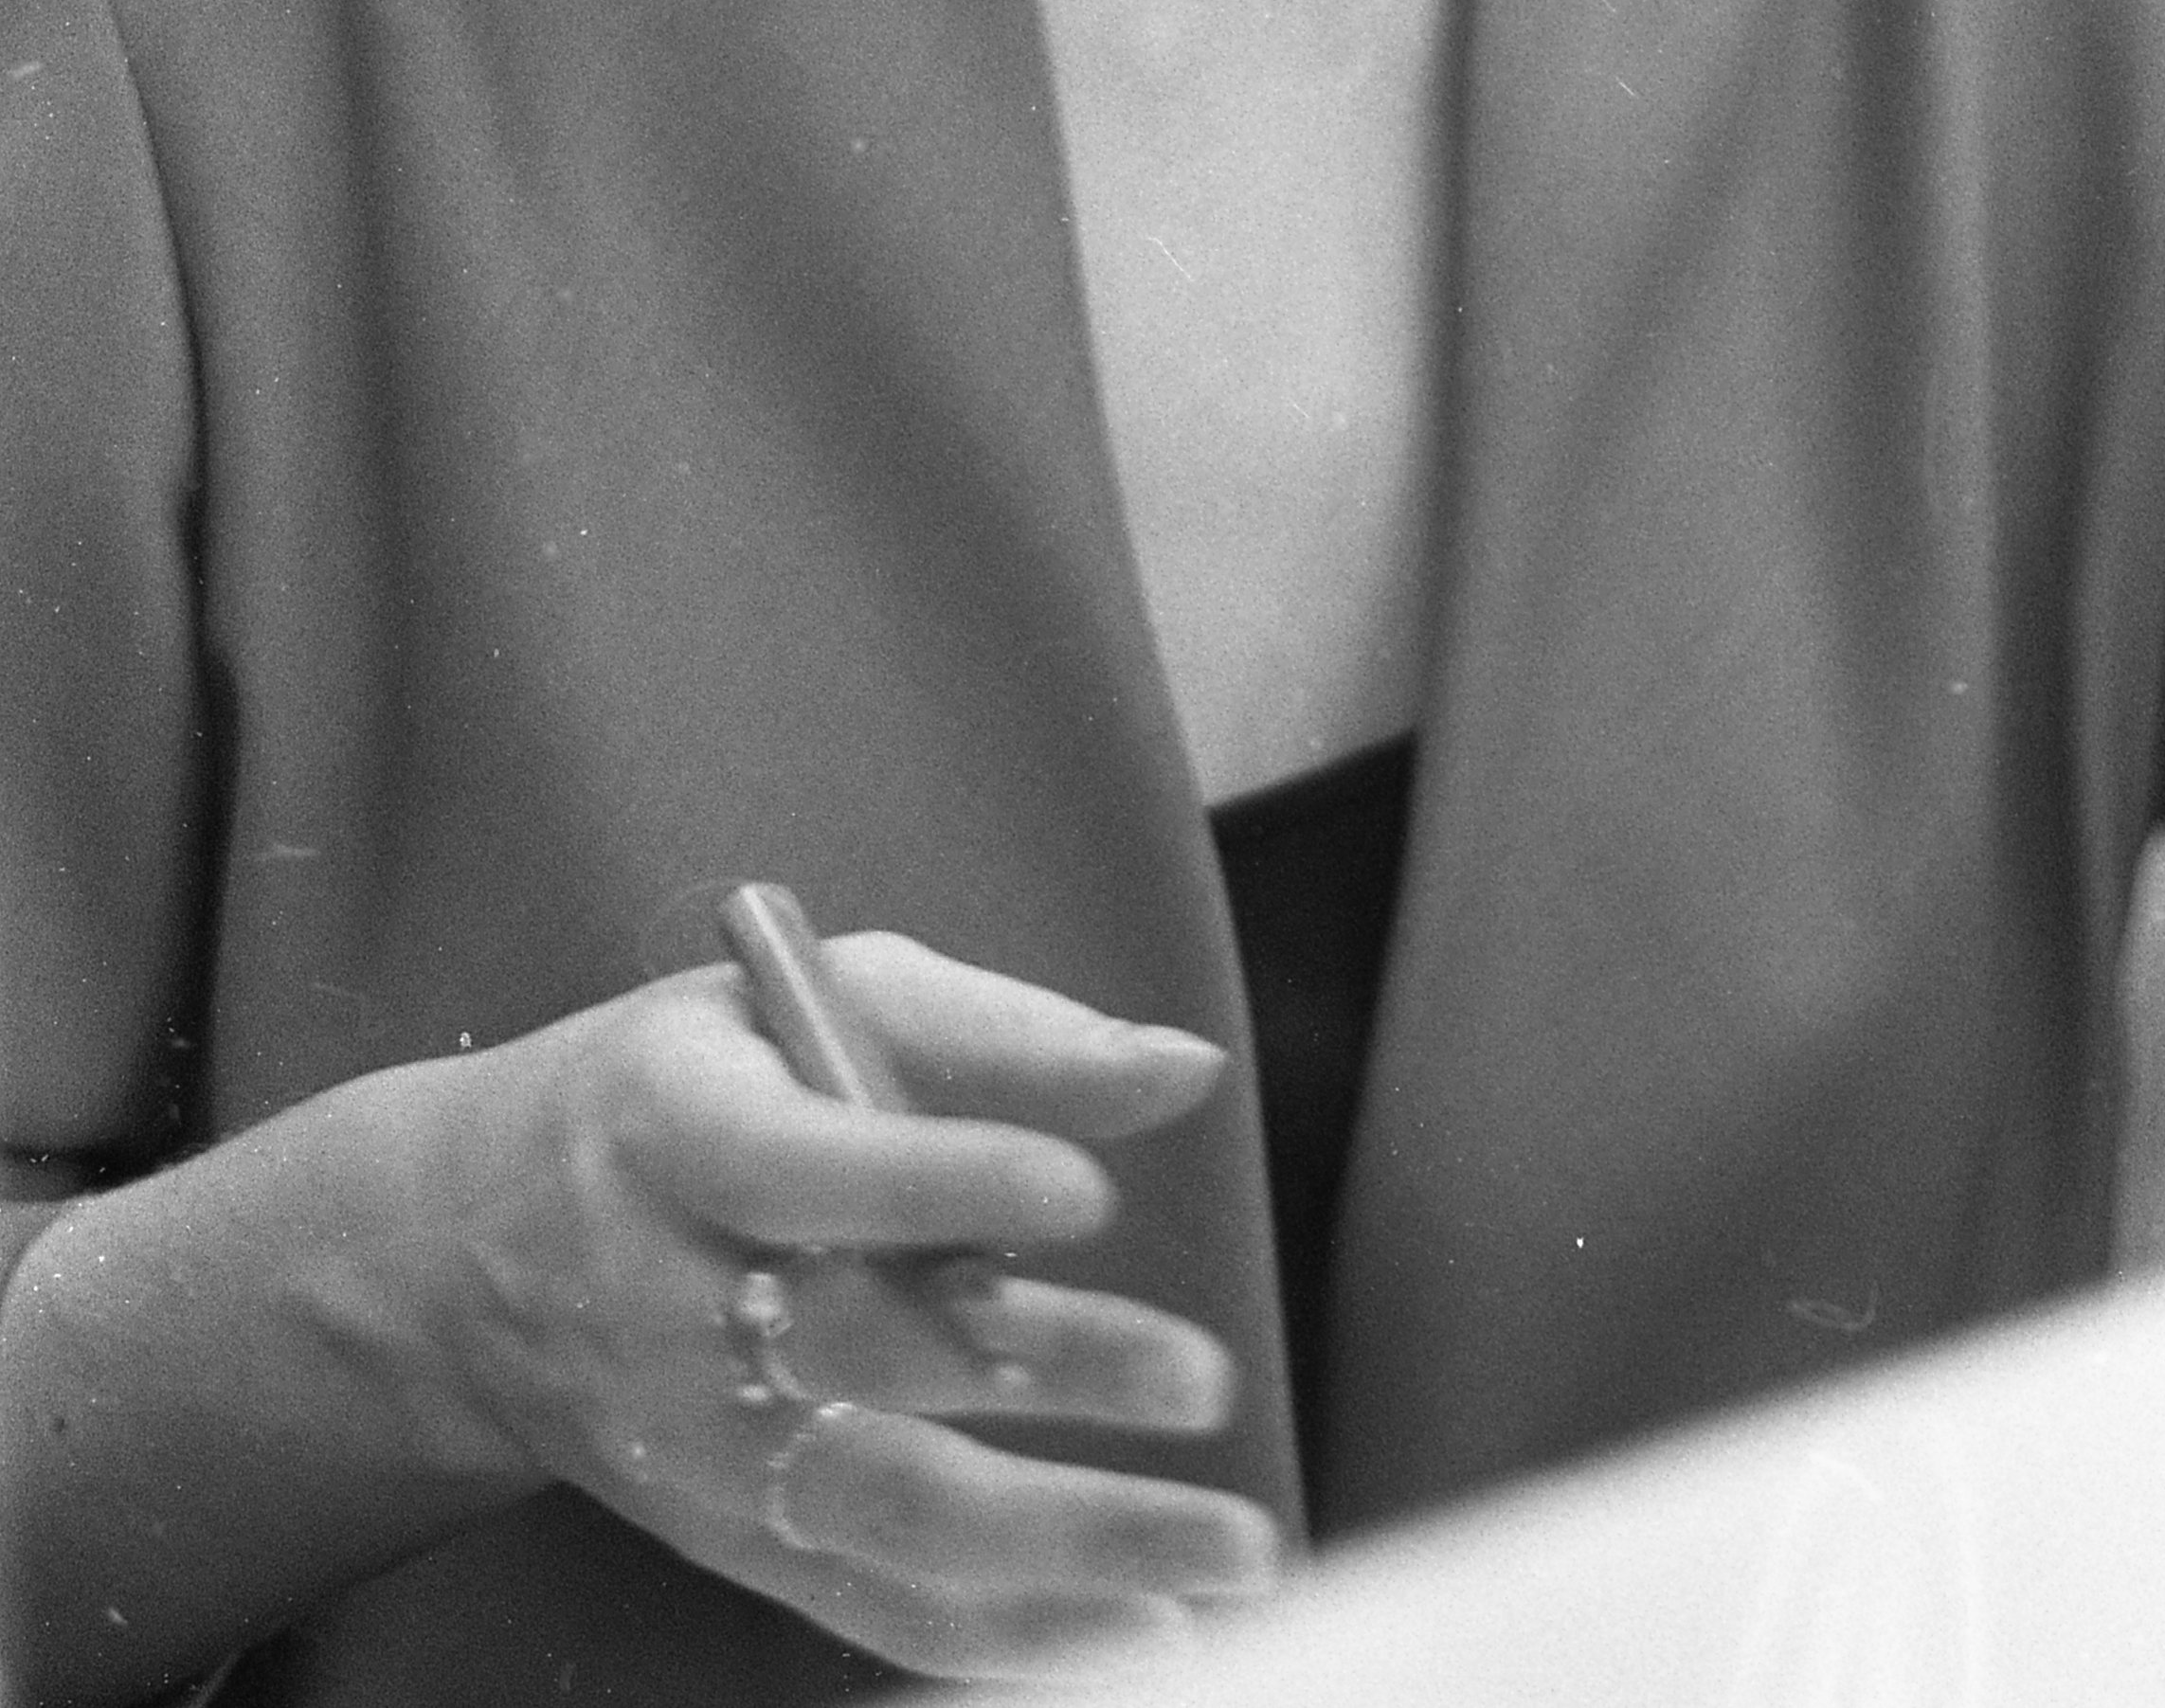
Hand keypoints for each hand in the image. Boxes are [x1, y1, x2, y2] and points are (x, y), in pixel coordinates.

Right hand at [424, 927, 1281, 1680]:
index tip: (1087, 1192)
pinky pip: (878, 1604)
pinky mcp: (732, 1536)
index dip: (948, 1180)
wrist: (474, 1250)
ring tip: (1220, 1546)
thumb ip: (999, 1031)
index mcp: (680, 1132)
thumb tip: (1183, 1068)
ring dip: (1070, 1545)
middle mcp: (674, 1303)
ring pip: (888, 1511)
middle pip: (868, 1356)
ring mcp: (700, 1445)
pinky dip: (1016, 1633)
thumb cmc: (687, 1088)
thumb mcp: (810, 1001)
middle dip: (1053, 1370)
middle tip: (1205, 1377)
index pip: (812, 1170)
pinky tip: (1144, 1628)